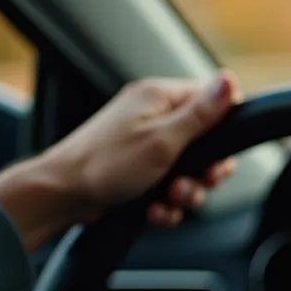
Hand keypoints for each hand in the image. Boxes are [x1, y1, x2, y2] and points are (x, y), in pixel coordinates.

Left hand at [0, 71, 239, 248]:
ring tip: (167, 198)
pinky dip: (165, 203)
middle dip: (204, 172)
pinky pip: (168, 188)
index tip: (219, 157)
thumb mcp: (162, 140)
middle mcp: (152, 117)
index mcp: (158, 97)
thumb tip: (230, 80)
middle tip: (197, 182)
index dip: (223, 130)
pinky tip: (153, 210)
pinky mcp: (139, 172)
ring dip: (184, 192)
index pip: (210, 100)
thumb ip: (200, 114)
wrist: (60, 197)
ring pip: (189, 171)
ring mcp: (145, 145)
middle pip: (205, 142)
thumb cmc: (105, 165)